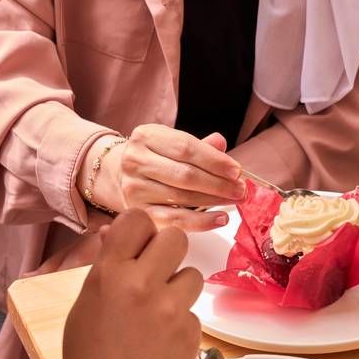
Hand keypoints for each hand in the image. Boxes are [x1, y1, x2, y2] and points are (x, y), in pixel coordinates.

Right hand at [58, 209, 202, 358]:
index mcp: (108, 274)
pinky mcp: (191, 334)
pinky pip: (193, 313)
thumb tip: (117, 233)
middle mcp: (141, 285)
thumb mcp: (85, 306)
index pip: (138, 220)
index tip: (140, 243)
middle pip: (175, 239)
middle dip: (167, 254)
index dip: (141, 230)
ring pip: (191, 275)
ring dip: (178, 289)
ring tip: (155, 316)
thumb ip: (107, 268)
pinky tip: (160, 345)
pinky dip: (180, 324)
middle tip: (155, 275)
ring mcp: (170, 311)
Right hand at [79, 127, 245, 231]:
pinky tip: (220, 218)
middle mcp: (136, 161)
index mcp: (146, 136)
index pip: (185, 147)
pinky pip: (174, 221)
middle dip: (219, 183)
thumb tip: (221, 144)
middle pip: (185, 174)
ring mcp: (134, 189)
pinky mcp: (138, 214)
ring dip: (214, 201)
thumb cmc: (154, 158)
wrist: (117, 175)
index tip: (237, 170)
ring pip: (182, 198)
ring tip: (235, 200)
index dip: (215, 160)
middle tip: (242, 189)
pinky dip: (201, 222)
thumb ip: (198, 146)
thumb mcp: (171, 143)